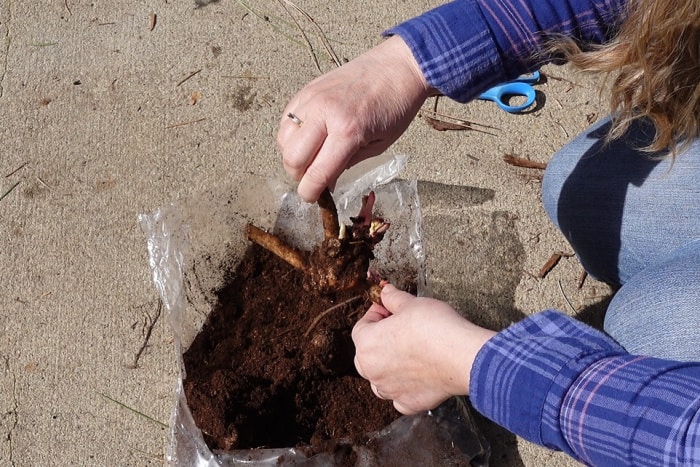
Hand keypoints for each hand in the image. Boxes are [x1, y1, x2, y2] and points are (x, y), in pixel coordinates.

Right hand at [277, 35, 432, 201]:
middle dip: (299, 175)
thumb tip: (325, 181)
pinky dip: (291, 135)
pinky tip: (308, 138)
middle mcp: (324, 114)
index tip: (313, 198)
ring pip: (283, 139)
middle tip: (313, 177)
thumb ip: (347, 164)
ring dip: (292, 155)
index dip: (311, 192)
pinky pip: (286, 119)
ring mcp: (312, 99)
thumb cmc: (395, 107)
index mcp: (348, 131)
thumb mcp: (379, 145)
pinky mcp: (307, 89)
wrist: (397, 67)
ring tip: (310, 157)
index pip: (317, 172)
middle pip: (292, 158)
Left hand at [352, 284, 495, 414]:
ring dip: (388, 366)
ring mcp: (390, 389)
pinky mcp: (409, 403)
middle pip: (367, 354)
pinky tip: (416, 376)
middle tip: (400, 328)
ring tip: (408, 352)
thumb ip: (393, 298)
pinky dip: (404, 387)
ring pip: (380, 378)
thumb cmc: (435, 328)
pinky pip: (399, 396)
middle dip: (380, 340)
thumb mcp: (411, 303)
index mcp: (366, 345)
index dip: (377, 315)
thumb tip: (386, 292)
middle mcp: (372, 371)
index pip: (362, 327)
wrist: (462, 355)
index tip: (390, 310)